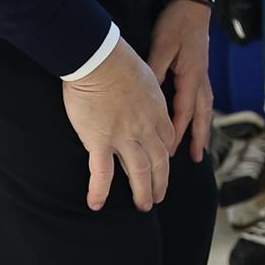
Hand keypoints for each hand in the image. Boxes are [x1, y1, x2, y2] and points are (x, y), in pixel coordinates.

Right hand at [61, 37, 175, 211]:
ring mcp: (124, 137)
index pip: (167, 140)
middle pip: (159, 162)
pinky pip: (102, 173)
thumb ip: (148, 92)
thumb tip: (145, 93)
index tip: (163, 162)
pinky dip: (100, 191)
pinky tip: (96, 205)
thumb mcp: (147, 75)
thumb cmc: (120, 60)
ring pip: (139, 172)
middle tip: (158, 197)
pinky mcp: (100, 141)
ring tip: (143, 206)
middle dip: (160, 182)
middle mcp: (145, 128)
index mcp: (157, 111)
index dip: (166, 154)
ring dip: (142, 192)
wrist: (100, 59)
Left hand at [148, 0, 214, 163]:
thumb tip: (146, 98)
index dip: (177, 134)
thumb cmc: (176, 24)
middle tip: (196, 158)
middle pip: (202, 115)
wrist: (192, 4)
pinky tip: (197, 117)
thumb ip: (155, 72)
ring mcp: (203, 74)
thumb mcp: (162, 47)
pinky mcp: (200, 68)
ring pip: (205, 107)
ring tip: (200, 145)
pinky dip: (201, 112)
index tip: (169, 152)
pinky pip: (203, 97)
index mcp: (191, 77)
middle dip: (198, 137)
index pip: (184, 112)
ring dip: (202, 127)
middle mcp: (201, 79)